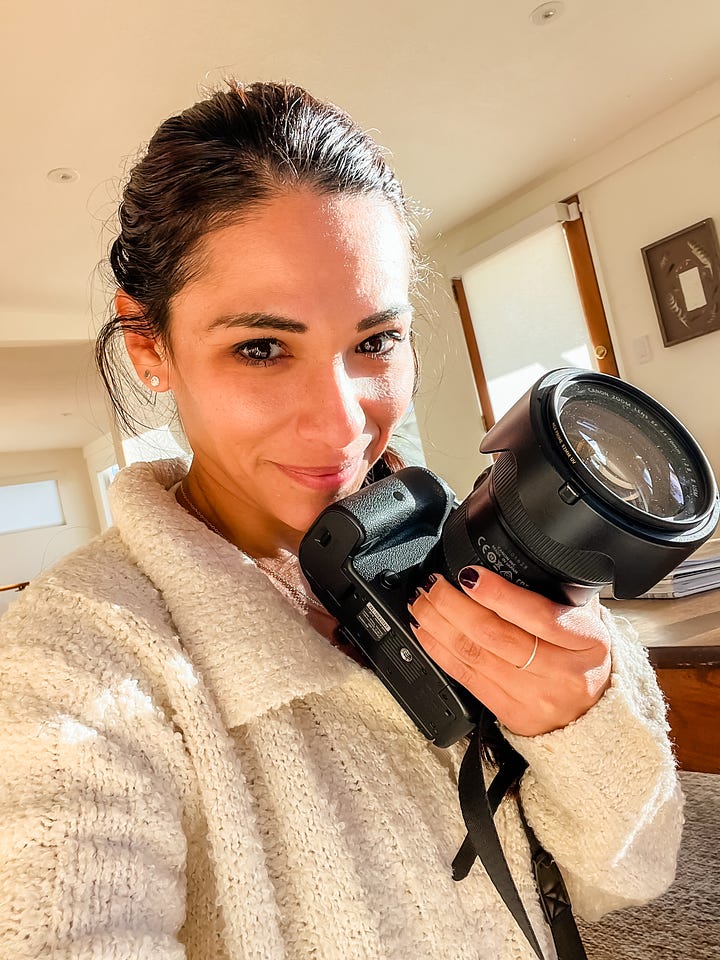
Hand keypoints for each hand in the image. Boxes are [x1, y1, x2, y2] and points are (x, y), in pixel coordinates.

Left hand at [408, 566, 611, 736]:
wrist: (594, 716)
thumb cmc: (585, 660)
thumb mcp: (588, 622)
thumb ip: (559, 595)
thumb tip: (514, 562)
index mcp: (586, 641)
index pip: (539, 615)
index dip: (499, 594)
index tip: (471, 574)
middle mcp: (561, 672)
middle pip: (495, 635)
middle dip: (453, 605)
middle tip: (434, 584)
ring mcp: (534, 696)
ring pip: (474, 655)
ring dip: (439, 624)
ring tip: (422, 603)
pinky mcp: (510, 713)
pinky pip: (466, 678)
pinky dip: (439, 651)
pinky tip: (426, 632)